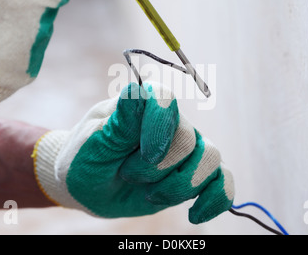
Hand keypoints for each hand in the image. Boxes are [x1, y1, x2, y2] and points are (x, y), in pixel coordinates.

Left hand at [32, 83, 233, 223]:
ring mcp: (186, 148)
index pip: (165, 100)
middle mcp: (170, 122)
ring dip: (181, 187)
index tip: (146, 155)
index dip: (161, 126)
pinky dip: (217, 198)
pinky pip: (223, 181)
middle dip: (158, 169)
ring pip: (211, 159)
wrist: (88, 185)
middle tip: (128, 175)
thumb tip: (138, 92)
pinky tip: (195, 214)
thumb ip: (120, 123)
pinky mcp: (193, 174)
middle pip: (188, 140)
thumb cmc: (85, 159)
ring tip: (151, 196)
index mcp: (142, 106)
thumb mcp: (94, 144)